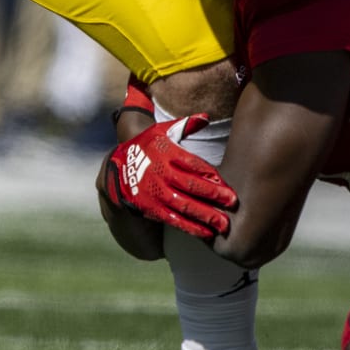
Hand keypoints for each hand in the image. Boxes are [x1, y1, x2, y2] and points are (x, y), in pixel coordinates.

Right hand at [99, 115, 236, 239]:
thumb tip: (205, 117)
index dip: (209, 174)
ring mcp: (155, 192)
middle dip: (212, 195)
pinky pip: (172, 219)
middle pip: (190, 185)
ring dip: (204, 215)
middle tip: (232, 202)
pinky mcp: (151, 208)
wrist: (117, 168)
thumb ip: (184, 125)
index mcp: (166, 152)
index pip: (191, 163)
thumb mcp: (161, 132)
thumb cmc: (146, 147)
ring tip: (223, 224)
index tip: (226, 182)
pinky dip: (189, 227)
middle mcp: (161, 172)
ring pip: (183, 205)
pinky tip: (205, 232)